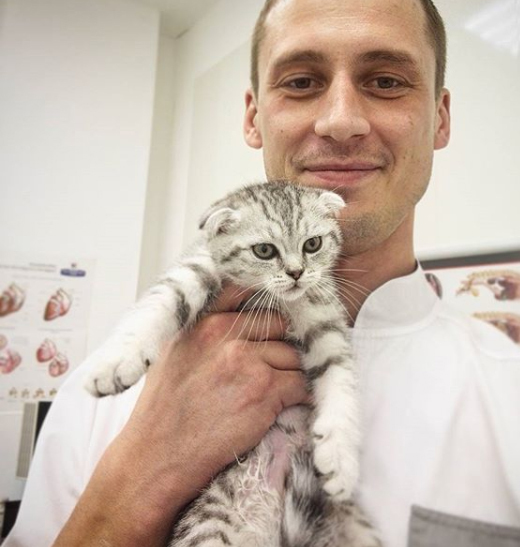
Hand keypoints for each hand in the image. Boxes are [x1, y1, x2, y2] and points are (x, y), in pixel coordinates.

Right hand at [53, 284, 306, 546]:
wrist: (155, 457)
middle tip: (273, 364)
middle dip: (279, 343)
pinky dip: (300, 394)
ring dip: (290, 372)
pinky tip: (285, 404)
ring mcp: (246, 359)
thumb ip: (204, 331)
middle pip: (277, 324)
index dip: (262, 303)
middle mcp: (223, 334)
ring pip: (293, 355)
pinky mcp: (265, 389)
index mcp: (200, 321)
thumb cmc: (163, 410)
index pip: (244, 290)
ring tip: (274, 391)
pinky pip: (301, 382)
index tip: (269, 317)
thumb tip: (237, 320)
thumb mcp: (173, 353)